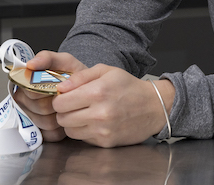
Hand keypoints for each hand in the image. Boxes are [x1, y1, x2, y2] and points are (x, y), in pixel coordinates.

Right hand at [11, 50, 87, 141]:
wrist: (84, 90)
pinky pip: (48, 134)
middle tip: (65, 95)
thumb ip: (47, 58)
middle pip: (38, 107)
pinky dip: (60, 128)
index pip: (30, 90)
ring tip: (67, 105)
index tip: (58, 85)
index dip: (46, 88)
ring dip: (59, 115)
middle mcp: (23, 101)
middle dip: (56, 101)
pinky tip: (65, 117)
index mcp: (25, 83)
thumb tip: (30, 65)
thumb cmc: (71, 75)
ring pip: (43, 122)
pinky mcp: (40, 132)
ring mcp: (30, 117)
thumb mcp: (63, 61)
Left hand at [53, 65, 172, 147]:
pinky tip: (94, 122)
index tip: (65, 97)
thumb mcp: (106, 71)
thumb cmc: (129, 87)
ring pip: (69, 131)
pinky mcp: (106, 142)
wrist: (154, 106)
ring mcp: (102, 130)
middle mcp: (99, 113)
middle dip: (64, 111)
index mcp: (97, 92)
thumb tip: (60, 87)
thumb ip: (80, 76)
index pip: (60, 102)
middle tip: (74, 106)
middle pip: (62, 118)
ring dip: (72, 123)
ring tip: (84, 113)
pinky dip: (84, 131)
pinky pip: (83, 139)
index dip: (59, 99)